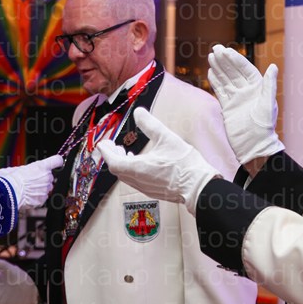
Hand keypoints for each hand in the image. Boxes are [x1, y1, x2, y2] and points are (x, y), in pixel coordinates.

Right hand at [0, 155, 63, 209]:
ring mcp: (45, 189)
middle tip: (31, 180)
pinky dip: (37, 197)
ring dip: (40, 188)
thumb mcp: (16, 168)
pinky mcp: (42, 199)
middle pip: (50, 176)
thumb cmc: (9, 179)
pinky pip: (42, 197)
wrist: (7, 193)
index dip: (57, 161)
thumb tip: (24, 171)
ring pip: (47, 187)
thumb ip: (26, 169)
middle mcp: (46, 177)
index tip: (56, 162)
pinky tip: (27, 196)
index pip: (57, 160)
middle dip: (42, 178)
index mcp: (41, 166)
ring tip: (28, 189)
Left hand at [97, 108, 219, 214]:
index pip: (113, 161)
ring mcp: (145, 188)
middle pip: (117, 169)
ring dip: (121, 163)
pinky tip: (139, 163)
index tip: (103, 143)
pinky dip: (130, 170)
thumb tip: (138, 112)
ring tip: (124, 152)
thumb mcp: (166, 138)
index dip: (106, 151)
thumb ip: (150, 124)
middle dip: (112, 156)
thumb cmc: (184, 163)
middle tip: (112, 145)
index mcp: (137, 168)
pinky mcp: (153, 191)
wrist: (199, 186)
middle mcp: (138, 180)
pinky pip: (134, 180)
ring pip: (125, 176)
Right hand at [207, 44, 284, 163]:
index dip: (236, 60)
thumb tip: (273, 67)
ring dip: (218, 68)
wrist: (253, 146)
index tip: (226, 51)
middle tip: (215, 49)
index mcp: (258, 88)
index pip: (245, 69)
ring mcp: (237, 99)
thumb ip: (269, 85)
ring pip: (226, 80)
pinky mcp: (228, 107)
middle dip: (225, 60)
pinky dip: (215, 82)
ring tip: (210, 56)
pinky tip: (210, 72)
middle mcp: (247, 91)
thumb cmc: (264, 127)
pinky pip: (220, 91)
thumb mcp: (268, 105)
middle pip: (234, 72)